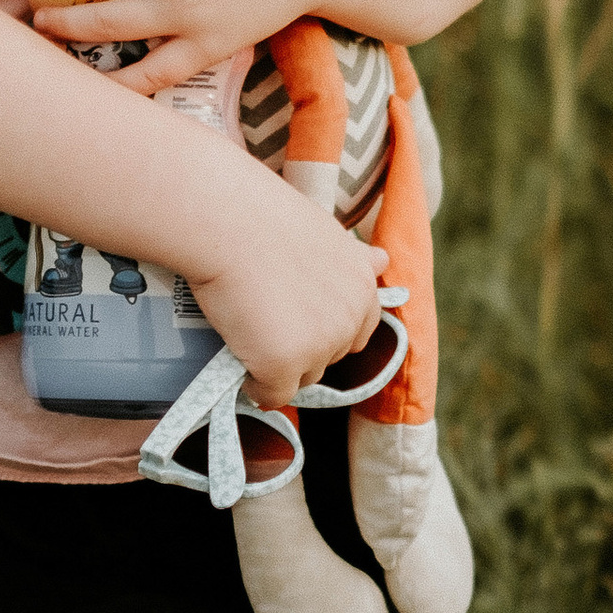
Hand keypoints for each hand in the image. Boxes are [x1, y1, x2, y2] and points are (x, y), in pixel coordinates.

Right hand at [183, 167, 386, 409]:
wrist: (229, 223)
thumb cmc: (267, 218)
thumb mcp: (325, 233)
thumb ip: (354, 258)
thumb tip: (383, 260)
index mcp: (364, 287)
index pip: (358, 331)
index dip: (326, 328)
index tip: (298, 316)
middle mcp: (350, 320)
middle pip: (329, 357)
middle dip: (303, 347)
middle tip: (267, 318)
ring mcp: (320, 346)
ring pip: (302, 378)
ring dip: (279, 366)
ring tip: (249, 333)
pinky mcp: (285, 364)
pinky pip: (272, 395)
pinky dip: (255, 386)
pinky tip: (238, 360)